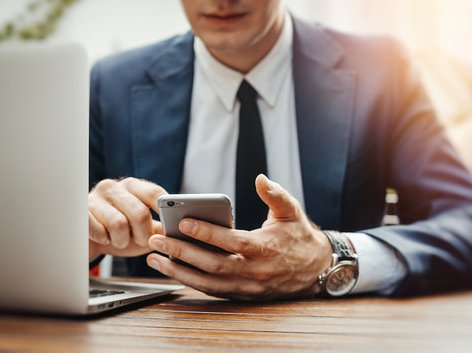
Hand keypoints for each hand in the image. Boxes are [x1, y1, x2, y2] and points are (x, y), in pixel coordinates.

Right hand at [88, 177, 166, 258]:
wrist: (88, 238)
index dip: (165, 208)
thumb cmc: (120, 231)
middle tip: (140, 241)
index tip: (171, 223)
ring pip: (119, 224)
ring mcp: (95, 198)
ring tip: (119, 240)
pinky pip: (98, 230)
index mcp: (133, 186)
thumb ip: (160, 227)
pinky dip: (104, 239)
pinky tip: (104, 238)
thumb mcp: (143, 228)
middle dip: (143, 234)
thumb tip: (180, 230)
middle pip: (140, 213)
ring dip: (122, 240)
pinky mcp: (80, 211)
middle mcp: (114, 187)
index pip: (154, 193)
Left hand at [146, 175, 332, 300]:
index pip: (232, 241)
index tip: (183, 222)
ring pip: (209, 283)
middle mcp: (255, 271)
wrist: (316, 269)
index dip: (206, 233)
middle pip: (213, 264)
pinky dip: (191, 282)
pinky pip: (213, 291)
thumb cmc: (299, 236)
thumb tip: (260, 178)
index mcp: (265, 248)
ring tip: (155, 259)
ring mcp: (249, 286)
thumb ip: (275, 194)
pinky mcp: (244, 294)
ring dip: (179, 272)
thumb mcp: (292, 211)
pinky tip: (173, 270)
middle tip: (156, 239)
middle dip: (182, 252)